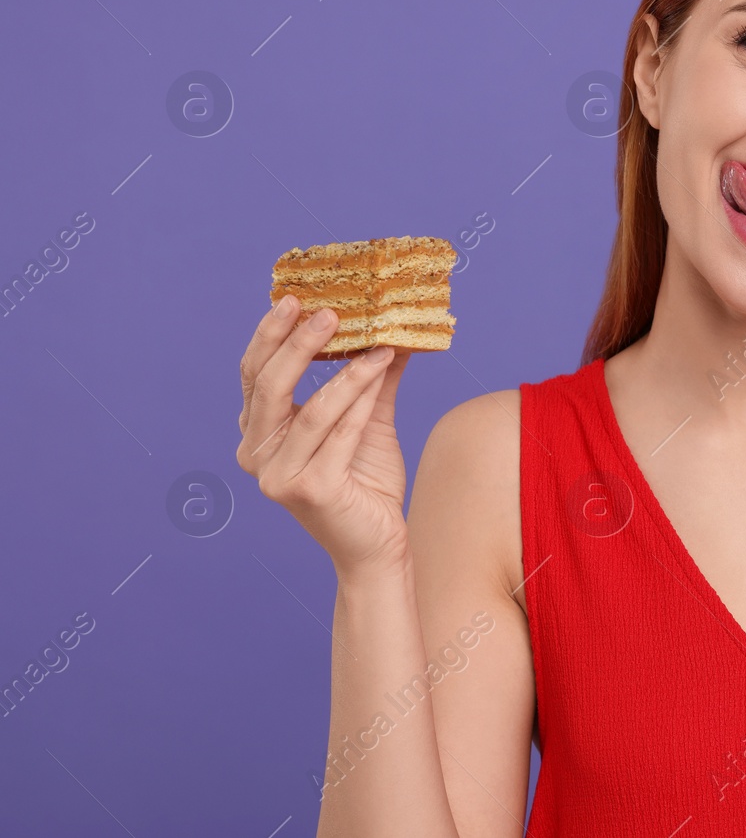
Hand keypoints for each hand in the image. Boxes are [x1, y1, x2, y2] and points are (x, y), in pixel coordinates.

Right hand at [236, 295, 414, 579]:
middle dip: (297, 344)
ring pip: (309, 410)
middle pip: (268, 387)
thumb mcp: (367, 419)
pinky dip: (360, 398)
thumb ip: (372, 378)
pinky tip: (380, 369)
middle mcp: (256, 455)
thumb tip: (393, 328)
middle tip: (327, 311)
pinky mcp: (308, 490)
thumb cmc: (366, 482)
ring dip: (343, 371)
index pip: (254, 375)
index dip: (270, 335)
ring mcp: (278, 476)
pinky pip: (338, 433)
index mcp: (258, 434)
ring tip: (372, 340)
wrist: (378, 544)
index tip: (294, 298)